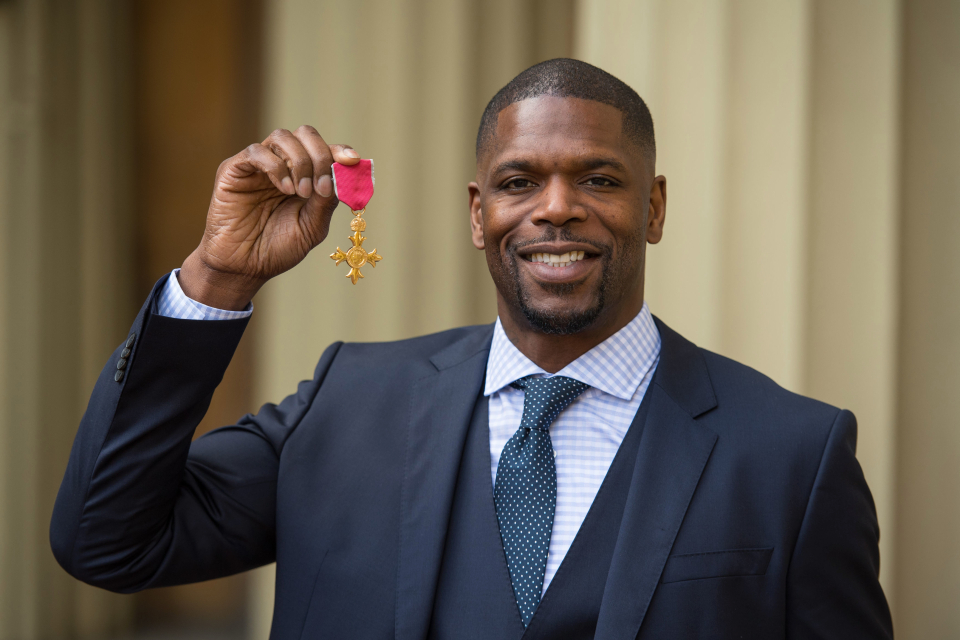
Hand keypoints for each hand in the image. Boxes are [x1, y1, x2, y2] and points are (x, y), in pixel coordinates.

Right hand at [179, 125, 359, 309]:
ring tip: (300, 192)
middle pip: (305, 135)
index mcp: (305, 177)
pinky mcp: (234, 169)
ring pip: (282, 137)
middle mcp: (283, 166)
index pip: (325, 150)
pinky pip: (256, 151)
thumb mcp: (312, 226)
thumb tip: (344, 172)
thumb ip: (327, 200)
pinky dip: (275, 166)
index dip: (340, 150)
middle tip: (320, 188)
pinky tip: (284, 189)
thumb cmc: (278, 249)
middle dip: (320, 156)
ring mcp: (259, 166)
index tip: (353, 160)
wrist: (245, 267)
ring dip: (299, 162)